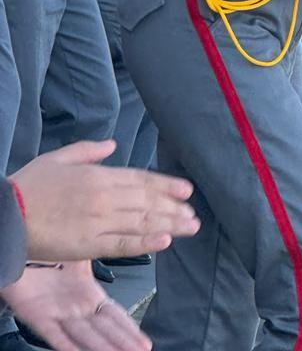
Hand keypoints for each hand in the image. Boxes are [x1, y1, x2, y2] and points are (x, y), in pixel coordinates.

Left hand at [0, 261, 149, 350]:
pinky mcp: (39, 318)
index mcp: (88, 292)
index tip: (145, 341)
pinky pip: (55, 336)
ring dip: (103, 347)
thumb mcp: (81, 252)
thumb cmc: (48, 251)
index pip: (114, 315)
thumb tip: (128, 242)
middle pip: (105, 329)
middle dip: (124, 341)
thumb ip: (103, 250)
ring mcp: (59, 315)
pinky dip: (68, 346)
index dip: (129, 328)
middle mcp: (77, 307)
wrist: (20, 247)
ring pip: (85, 336)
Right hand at [11, 139, 199, 260]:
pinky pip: (121, 244)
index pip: (141, 179)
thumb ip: (89, 150)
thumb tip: (113, 145)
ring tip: (189, 226)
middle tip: (194, 213)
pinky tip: (163, 242)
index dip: (166, 185)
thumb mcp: (59, 157)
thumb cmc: (30, 185)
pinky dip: (144, 242)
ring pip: (140, 222)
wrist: (5, 215)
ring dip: (168, 224)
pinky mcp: (87, 245)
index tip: (186, 190)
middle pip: (146, 201)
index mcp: (98, 174)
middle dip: (173, 207)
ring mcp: (97, 221)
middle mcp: (103, 196)